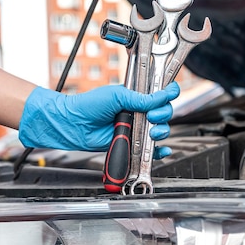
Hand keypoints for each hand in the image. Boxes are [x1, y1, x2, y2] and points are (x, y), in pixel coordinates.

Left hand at [19, 83, 179, 152]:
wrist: (74, 124)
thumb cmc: (89, 106)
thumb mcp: (116, 96)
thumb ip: (139, 99)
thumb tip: (159, 97)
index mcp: (136, 97)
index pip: (159, 94)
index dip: (168, 93)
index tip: (169, 93)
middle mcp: (138, 112)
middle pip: (164, 113)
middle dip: (163, 114)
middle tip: (152, 116)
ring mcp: (135, 128)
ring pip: (159, 131)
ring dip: (161, 131)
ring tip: (151, 132)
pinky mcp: (130, 143)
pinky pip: (149, 150)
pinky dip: (158, 151)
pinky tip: (162, 150)